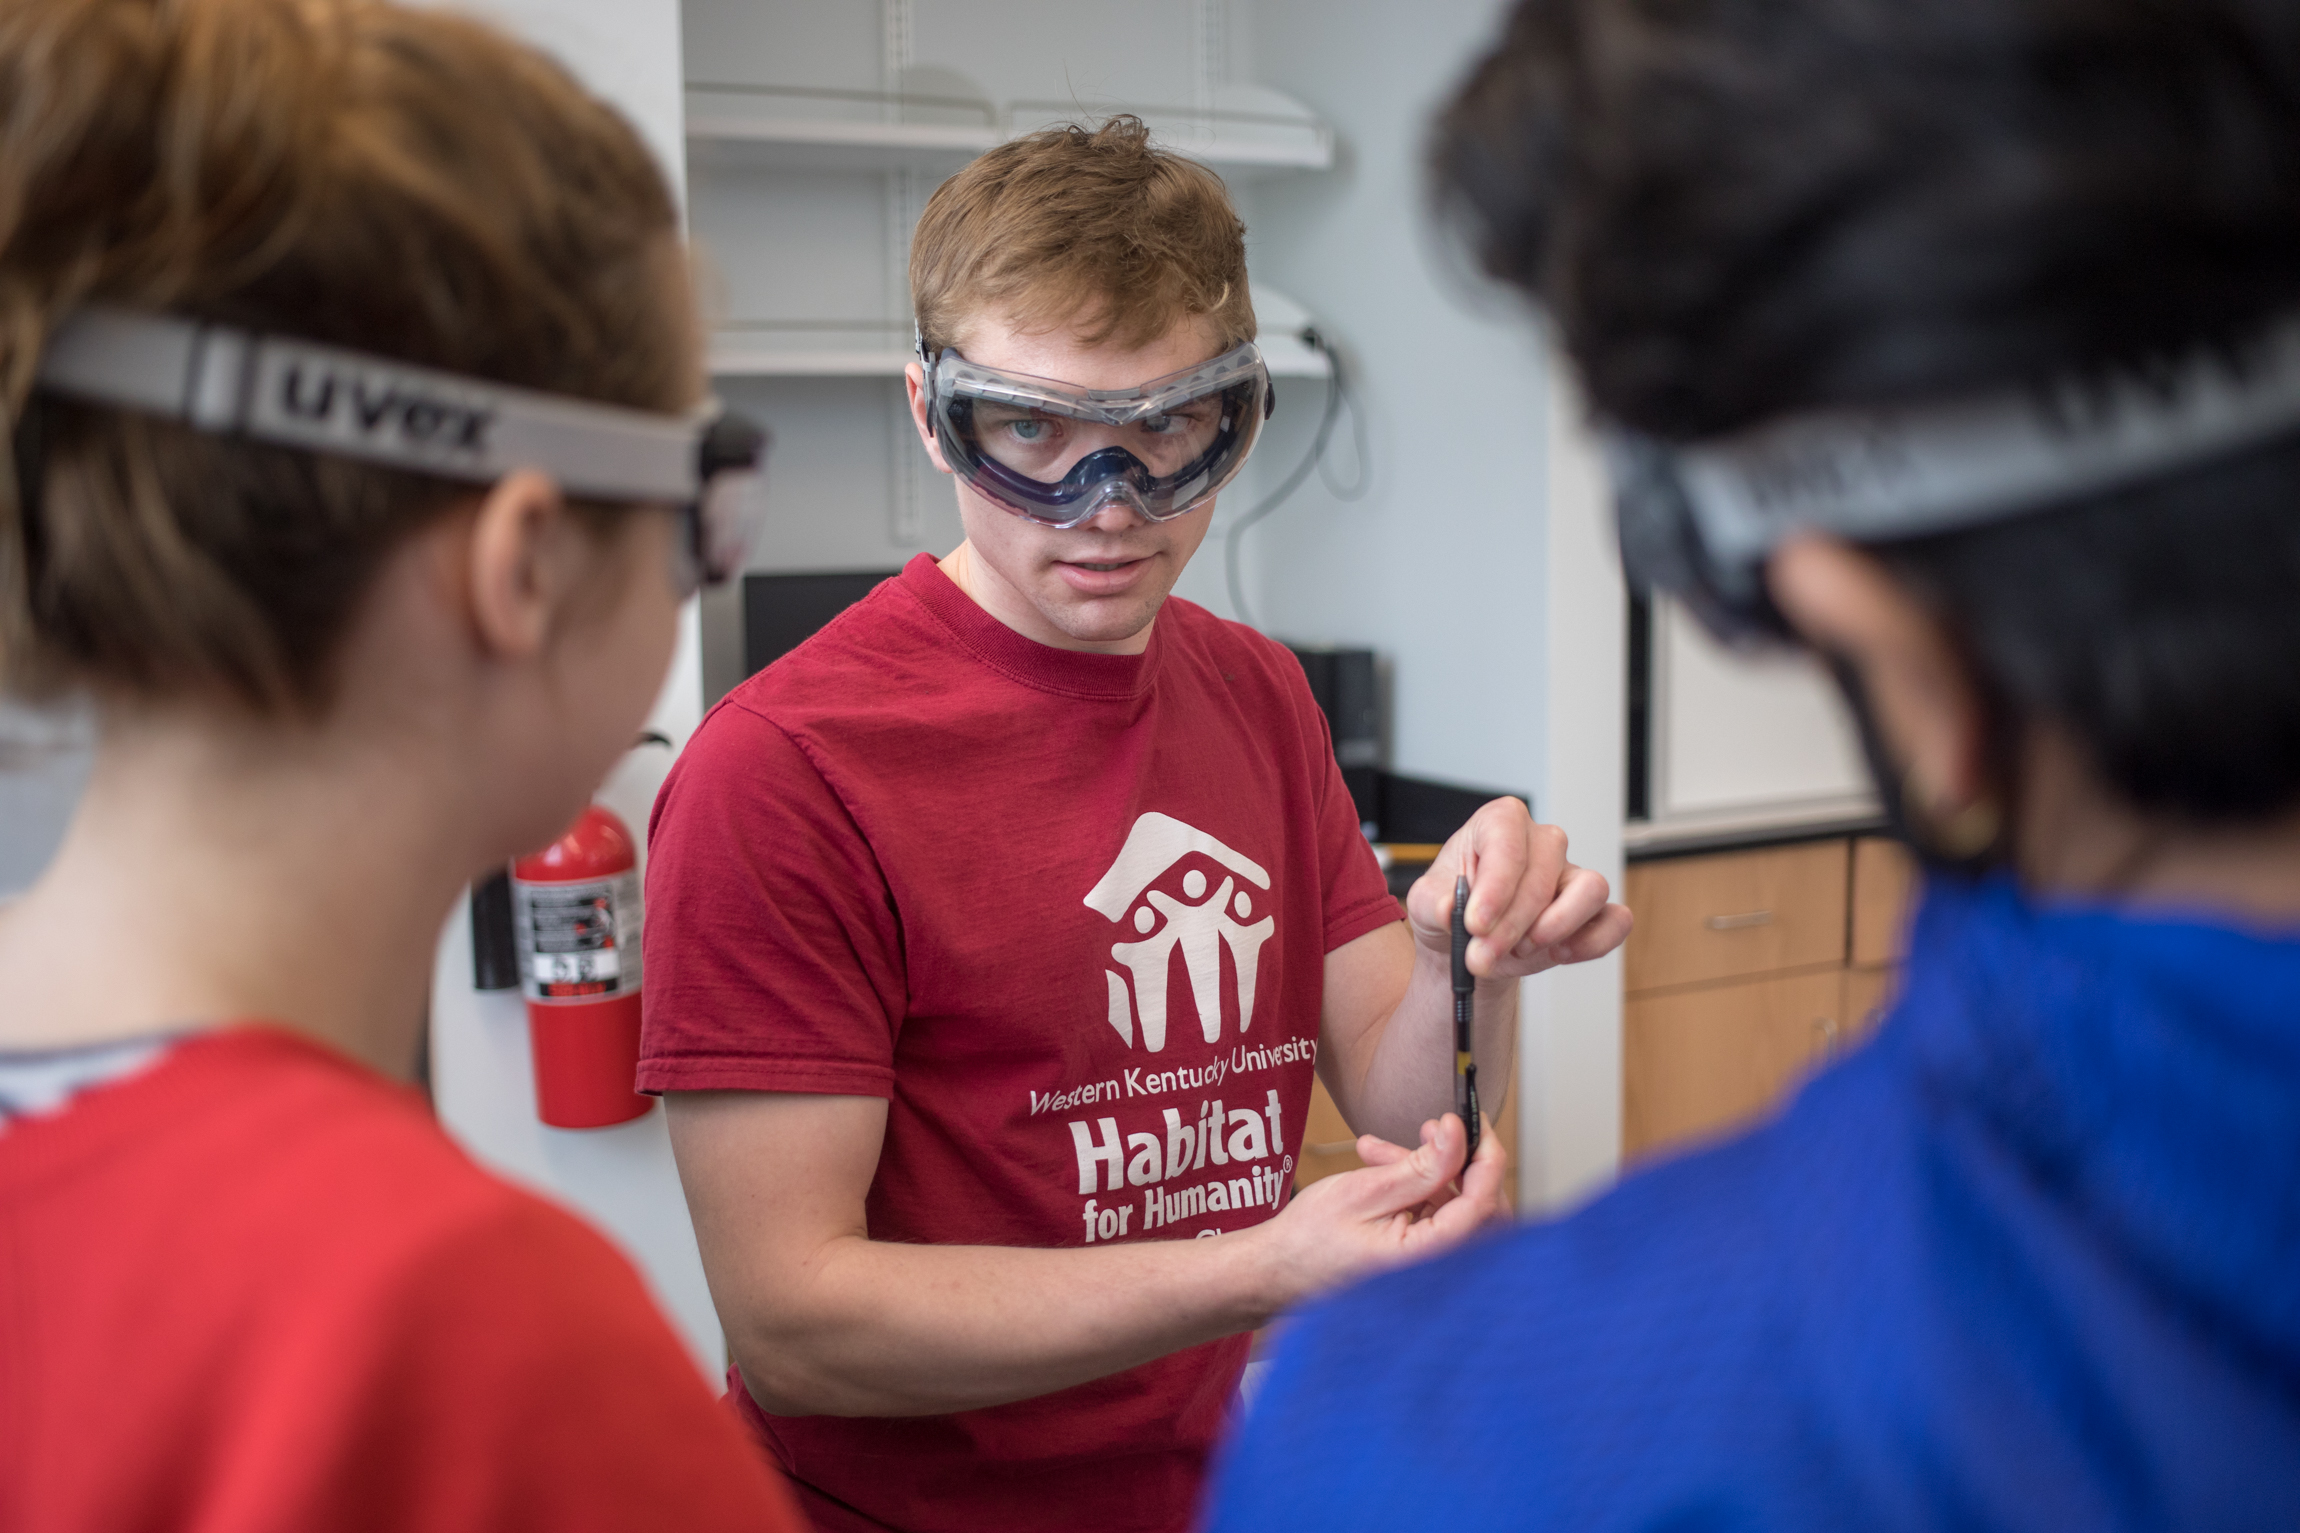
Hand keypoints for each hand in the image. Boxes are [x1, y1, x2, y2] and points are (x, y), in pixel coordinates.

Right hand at [1253, 1113, 1508, 1307]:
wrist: (1278, 1269)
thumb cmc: (1311, 1239)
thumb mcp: (1365, 1190)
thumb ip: (1419, 1166)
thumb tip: (1459, 1133)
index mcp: (1429, 1257)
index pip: (1482, 1203)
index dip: (1484, 1155)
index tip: (1471, 1120)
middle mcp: (1438, 1266)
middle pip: (1480, 1207)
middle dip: (1456, 1162)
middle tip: (1431, 1130)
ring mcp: (1429, 1263)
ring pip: (1454, 1205)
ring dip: (1426, 1171)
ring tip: (1378, 1151)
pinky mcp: (1418, 1254)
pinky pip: (1434, 1214)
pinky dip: (1414, 1187)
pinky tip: (1378, 1165)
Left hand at [1405, 798, 1632, 981]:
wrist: (1468, 944)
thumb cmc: (1450, 910)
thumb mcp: (1424, 905)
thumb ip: (1433, 904)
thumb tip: (1451, 909)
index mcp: (1499, 823)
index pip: (1507, 839)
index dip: (1495, 884)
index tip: (1475, 923)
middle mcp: (1541, 842)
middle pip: (1543, 874)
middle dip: (1511, 924)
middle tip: (1481, 956)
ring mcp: (1571, 875)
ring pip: (1591, 888)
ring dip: (1556, 927)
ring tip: (1520, 950)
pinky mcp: (1592, 911)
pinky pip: (1615, 920)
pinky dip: (1592, 942)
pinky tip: (1558, 955)